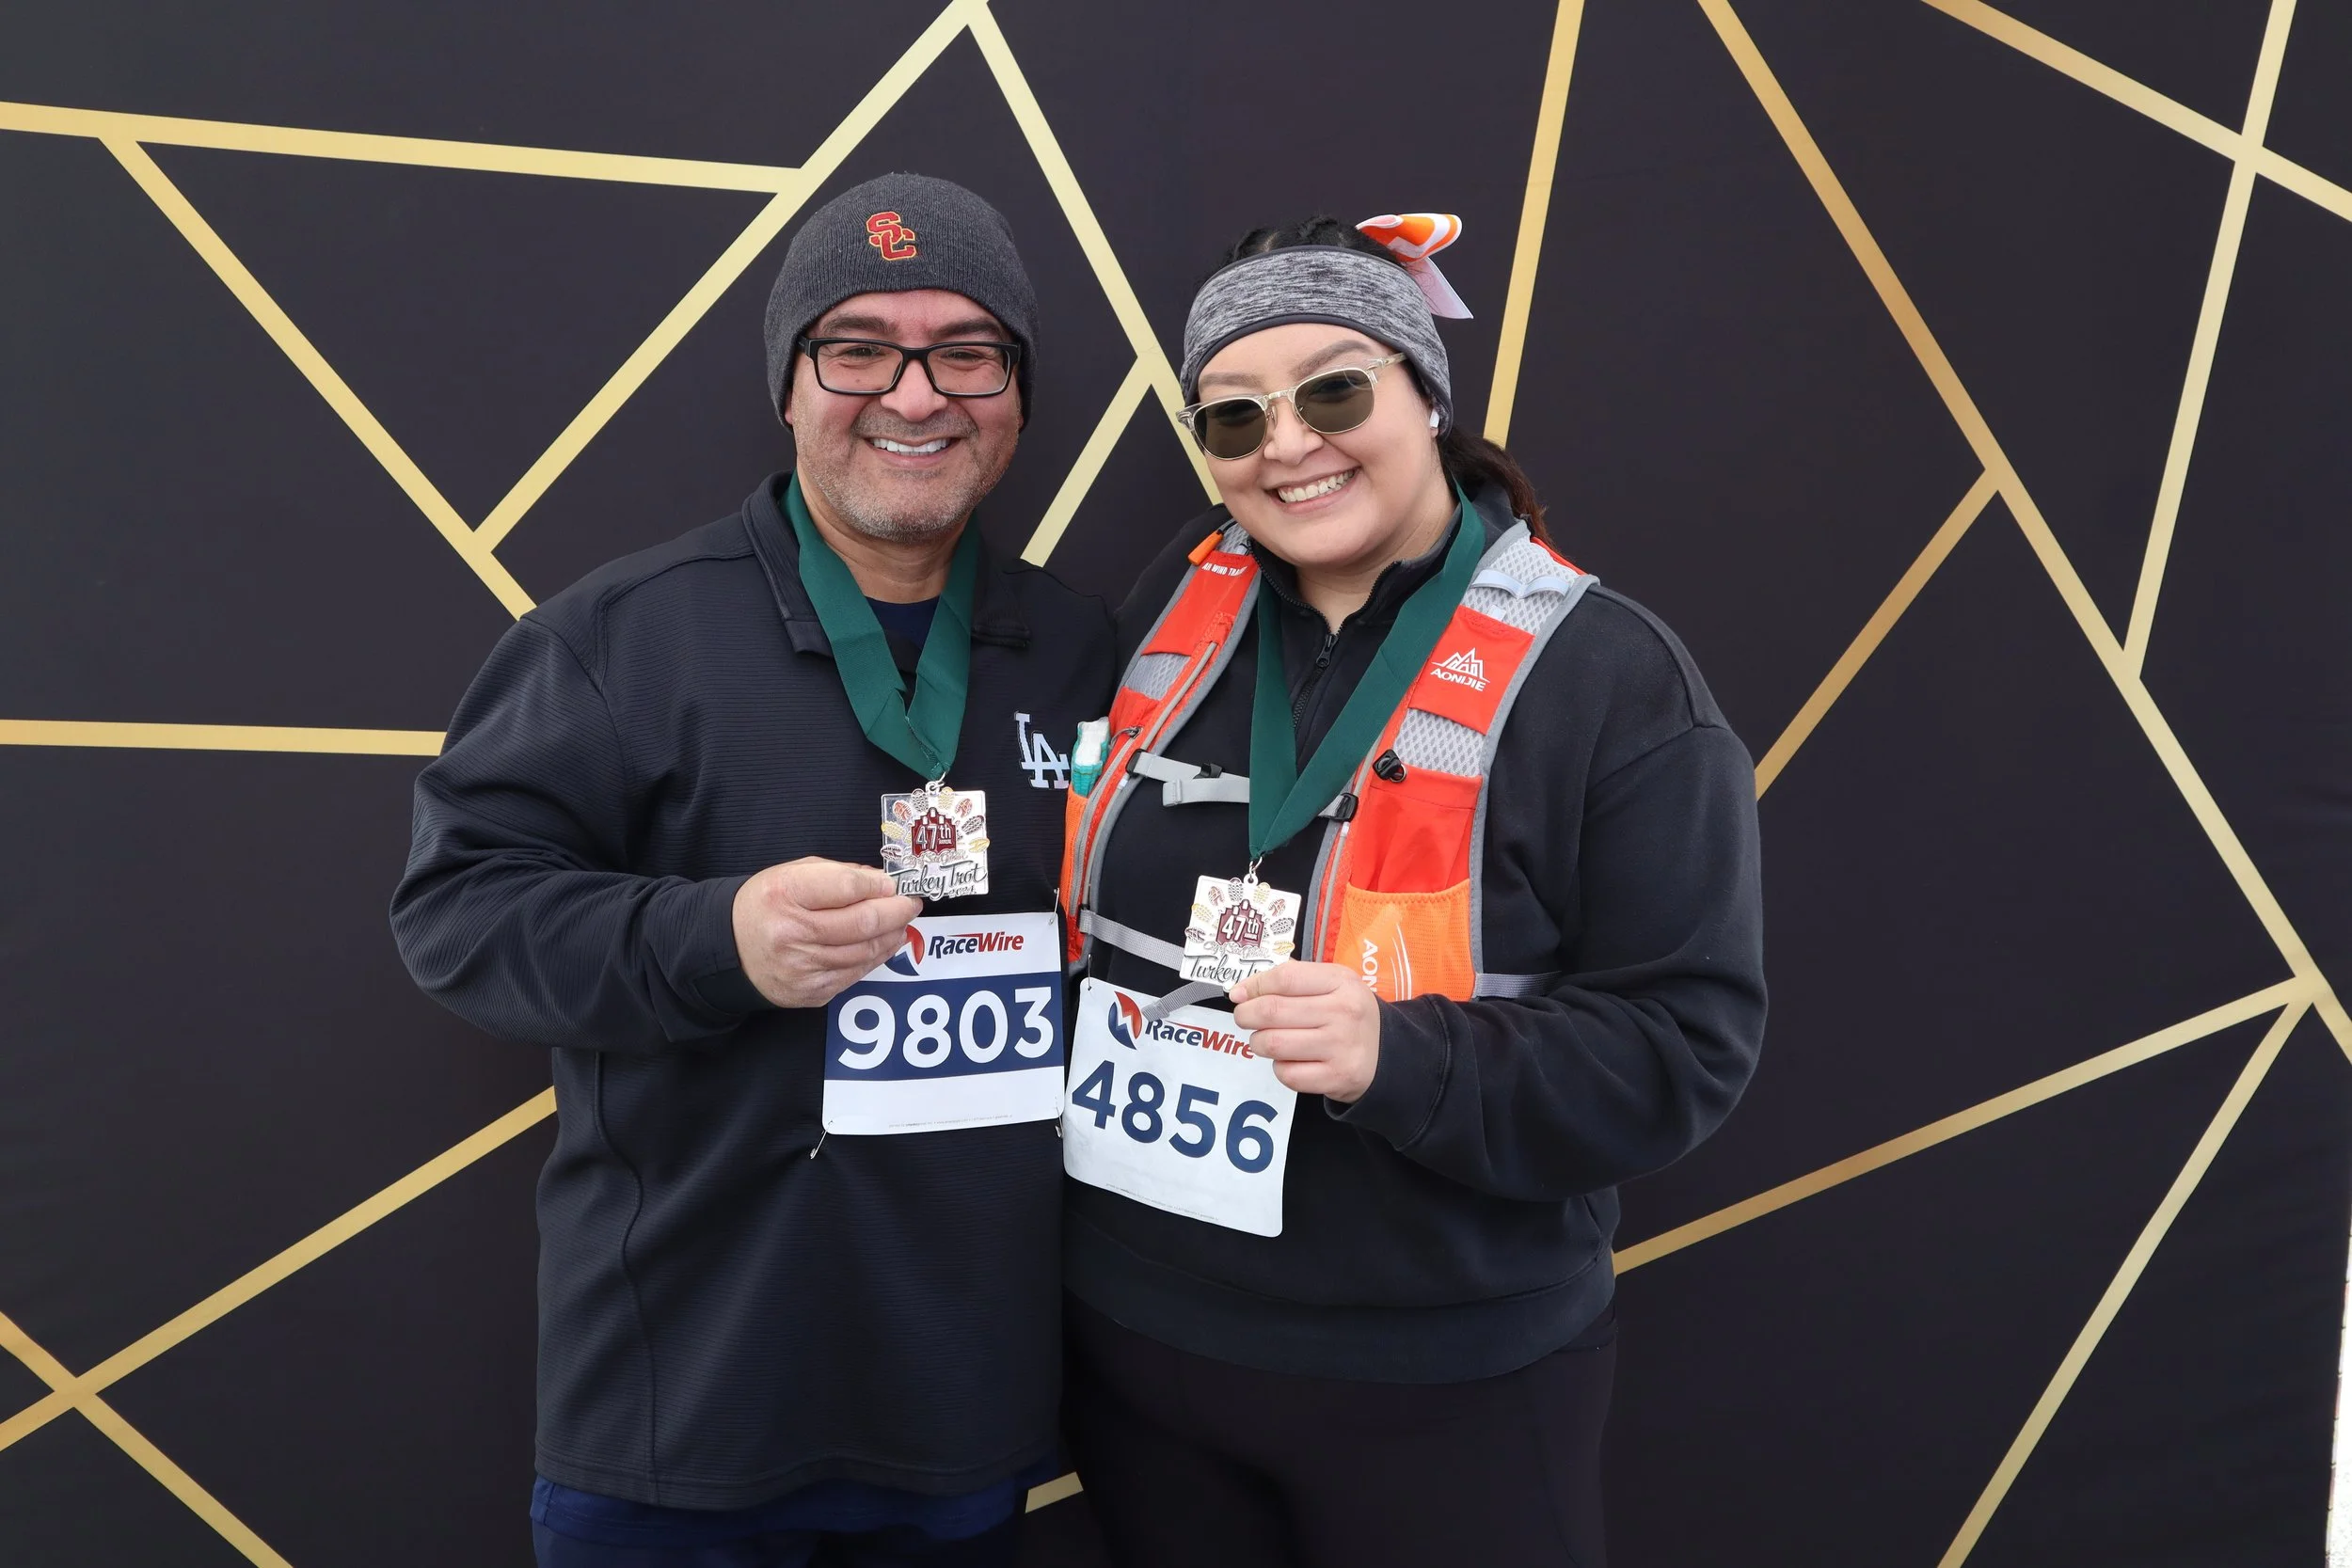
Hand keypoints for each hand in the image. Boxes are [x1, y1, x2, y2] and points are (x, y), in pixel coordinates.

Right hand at [732, 857, 922, 1008]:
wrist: (729, 949)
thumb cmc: (766, 905)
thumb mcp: (793, 874)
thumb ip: (839, 874)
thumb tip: (882, 883)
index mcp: (785, 894)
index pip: (847, 888)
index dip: (879, 886)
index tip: (893, 884)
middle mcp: (792, 933)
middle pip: (863, 923)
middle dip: (896, 912)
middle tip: (911, 904)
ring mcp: (801, 968)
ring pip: (865, 952)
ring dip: (891, 936)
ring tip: (901, 923)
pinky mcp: (810, 992)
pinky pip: (855, 974)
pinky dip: (875, 958)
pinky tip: (883, 944)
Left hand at [1229, 961, 1381, 1102]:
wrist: (1389, 1056)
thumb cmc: (1350, 1016)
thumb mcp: (1334, 984)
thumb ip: (1292, 979)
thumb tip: (1242, 990)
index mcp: (1341, 982)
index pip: (1284, 978)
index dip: (1253, 986)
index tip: (1239, 994)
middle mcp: (1343, 1012)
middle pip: (1272, 1011)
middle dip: (1246, 1015)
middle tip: (1244, 1018)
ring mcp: (1340, 1047)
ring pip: (1273, 1044)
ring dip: (1258, 1043)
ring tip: (1266, 1040)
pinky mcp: (1336, 1077)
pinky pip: (1286, 1073)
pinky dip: (1279, 1067)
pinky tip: (1289, 1060)